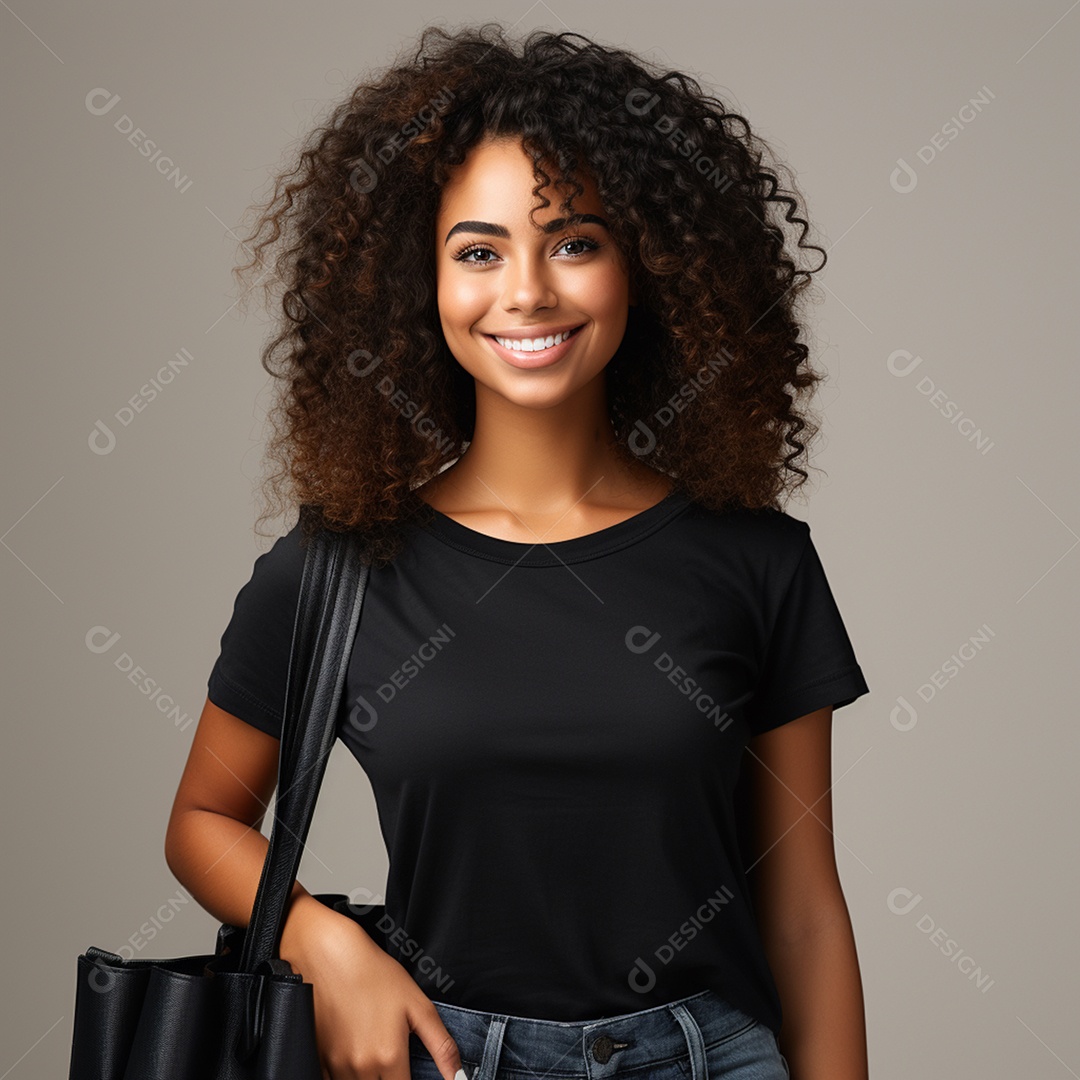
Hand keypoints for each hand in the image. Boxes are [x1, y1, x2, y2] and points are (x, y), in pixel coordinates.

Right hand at [282, 901, 464, 1079]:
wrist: (332, 956)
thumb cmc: (376, 975)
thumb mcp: (418, 1006)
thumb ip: (442, 1047)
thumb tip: (458, 1079)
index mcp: (389, 1058)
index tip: (409, 1073)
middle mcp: (361, 1068)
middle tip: (393, 1060)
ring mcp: (335, 1066)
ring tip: (376, 1054)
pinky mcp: (318, 1058)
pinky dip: (346, 1075)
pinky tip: (355, 1056)